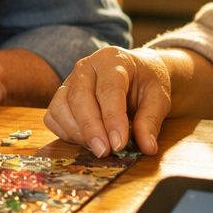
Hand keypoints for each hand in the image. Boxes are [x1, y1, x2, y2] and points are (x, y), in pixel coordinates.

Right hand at [44, 47, 169, 156]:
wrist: (135, 72)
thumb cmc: (145, 83)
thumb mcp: (158, 98)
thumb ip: (151, 121)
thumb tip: (147, 147)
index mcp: (113, 60)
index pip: (109, 89)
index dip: (112, 118)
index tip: (119, 144)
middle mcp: (86, 66)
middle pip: (79, 97)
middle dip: (91, 129)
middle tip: (104, 152)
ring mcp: (69, 80)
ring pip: (60, 107)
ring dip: (77, 133)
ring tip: (98, 147)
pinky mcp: (61, 96)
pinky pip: (53, 116)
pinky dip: (66, 132)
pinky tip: (86, 141)